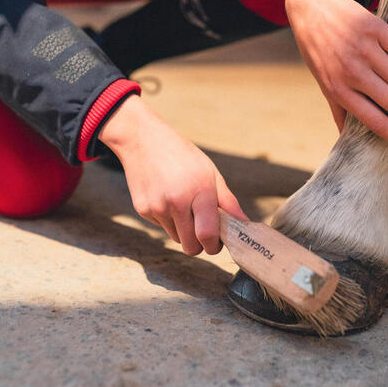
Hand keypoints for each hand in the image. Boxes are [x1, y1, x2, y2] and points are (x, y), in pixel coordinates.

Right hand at [98, 95, 247, 253]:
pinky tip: (166, 197)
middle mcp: (176, 202)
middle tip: (203, 230)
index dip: (214, 245)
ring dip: (183, 230)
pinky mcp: (142, 210)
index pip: (207, 235)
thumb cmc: (181, 154)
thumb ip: (227, 201)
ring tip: (183, 205)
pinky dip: (167, 219)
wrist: (142, 139)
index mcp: (199, 191)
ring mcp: (157, 207)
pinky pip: (162, 227)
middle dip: (199, 244)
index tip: (217, 242)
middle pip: (191, 247)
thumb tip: (245, 223)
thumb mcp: (209, 171)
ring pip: (176, 238)